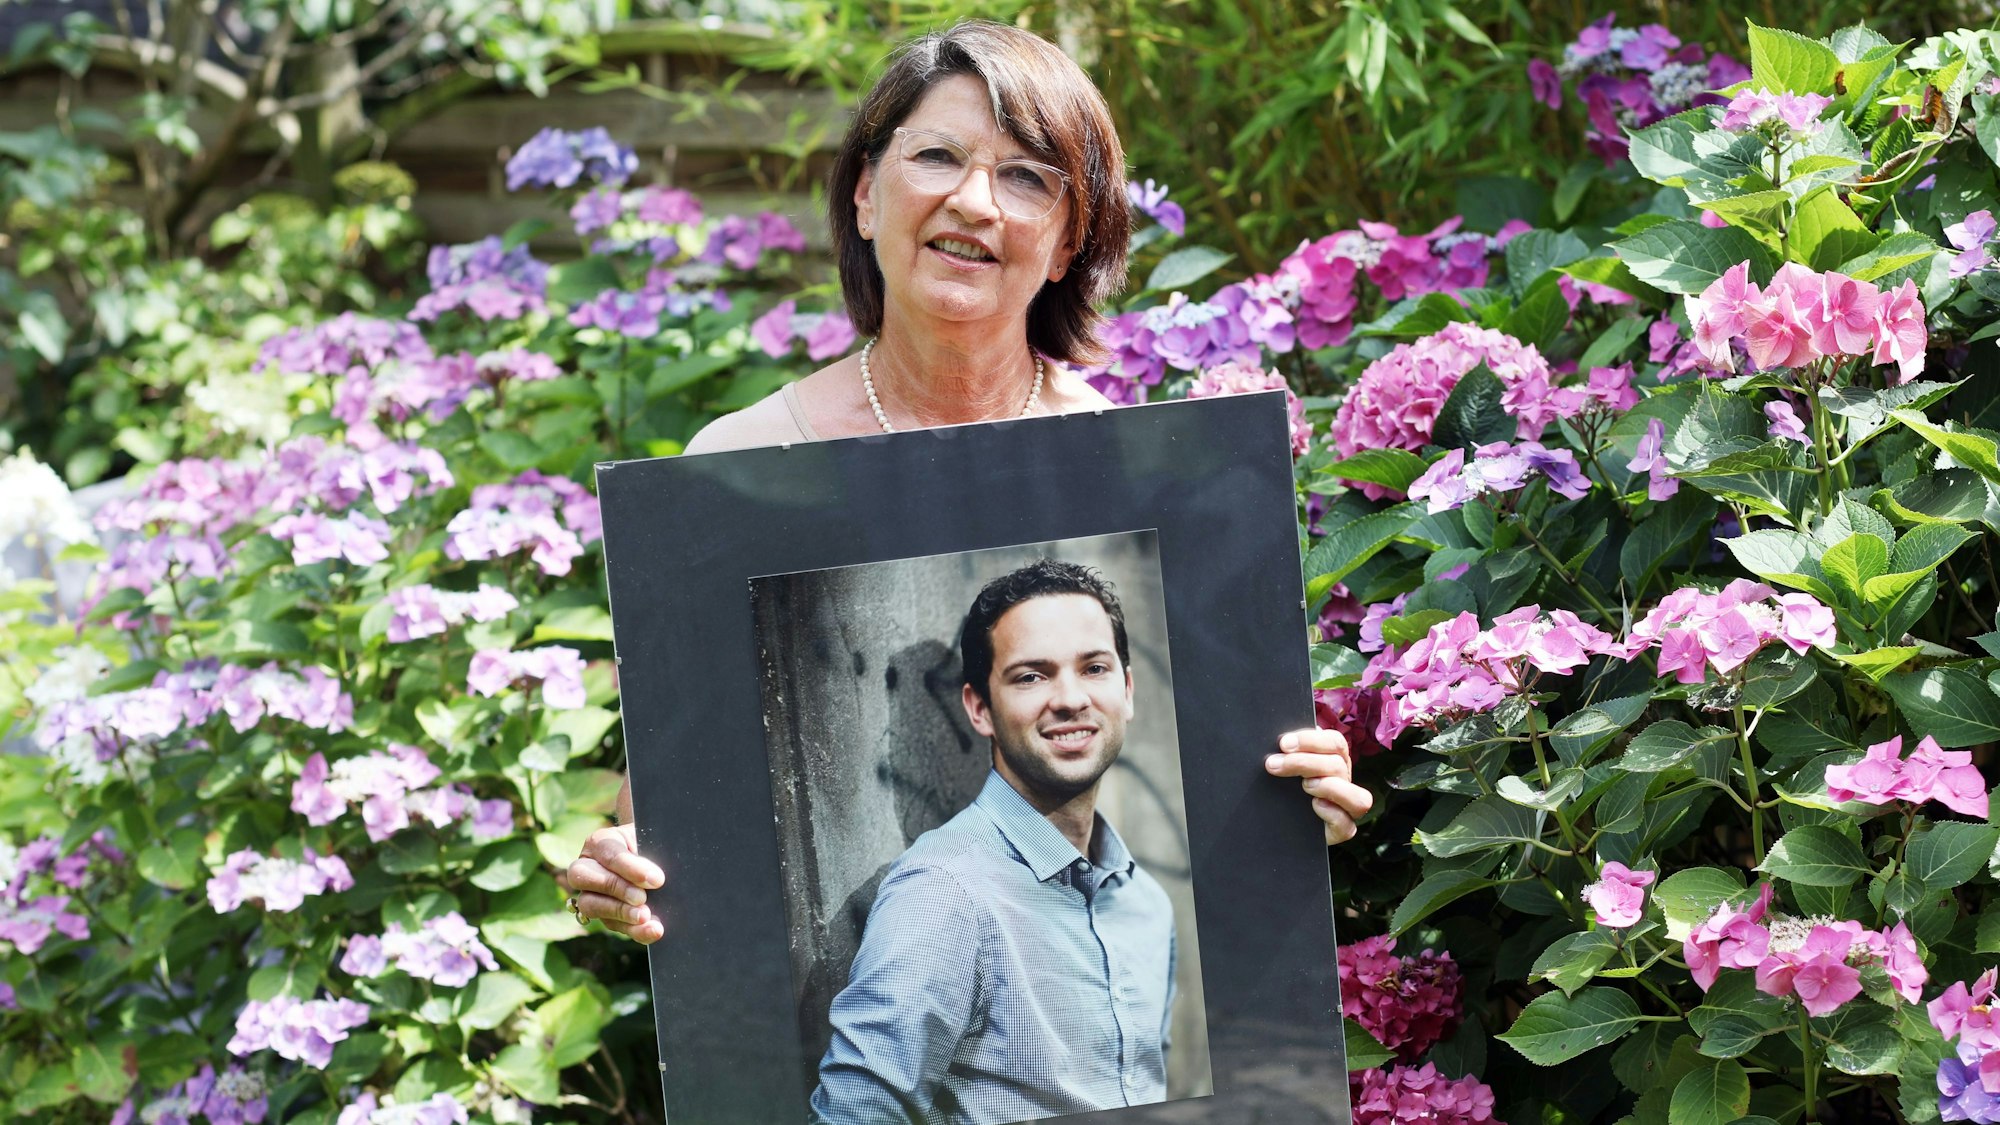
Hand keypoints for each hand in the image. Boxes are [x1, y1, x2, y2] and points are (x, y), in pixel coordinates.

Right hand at [563, 824, 665, 942]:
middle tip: (643, 898)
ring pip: (589, 904)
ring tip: (645, 917)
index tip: (656, 879)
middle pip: (584, 877)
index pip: (608, 854)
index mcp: (600, 843)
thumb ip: (652, 851)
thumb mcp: (653, 840)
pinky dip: (633, 930)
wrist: (658, 859)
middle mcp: (587, 867)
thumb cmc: (653, 844)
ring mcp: (590, 893)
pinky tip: (651, 930)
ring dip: (619, 912)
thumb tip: (656, 877)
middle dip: (616, 889)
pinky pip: (611, 925)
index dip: (630, 868)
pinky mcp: (603, 915)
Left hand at [1265, 728, 1372, 844]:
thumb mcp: (1287, 767)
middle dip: (1304, 762)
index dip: (1310, 740)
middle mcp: (1344, 782)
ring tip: (1305, 786)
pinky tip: (1314, 805)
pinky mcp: (1340, 831)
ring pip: (1358, 797)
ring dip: (1329, 787)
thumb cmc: (1284, 789)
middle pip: (1338, 765)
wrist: (1280, 825)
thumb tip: (1284, 740)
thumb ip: (1290, 752)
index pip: (1334, 742)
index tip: (1284, 744)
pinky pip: (1347, 825)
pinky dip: (1332, 814)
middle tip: (1274, 765)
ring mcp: (1346, 809)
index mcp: (1335, 760)